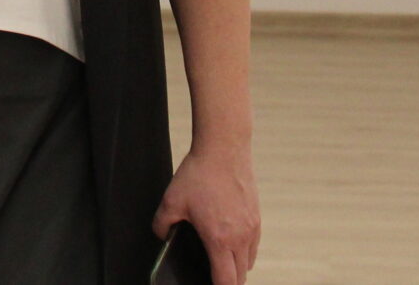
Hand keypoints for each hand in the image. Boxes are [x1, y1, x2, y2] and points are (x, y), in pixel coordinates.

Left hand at [153, 142, 260, 284]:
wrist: (224, 148)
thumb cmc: (199, 173)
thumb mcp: (171, 201)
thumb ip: (162, 225)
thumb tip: (162, 237)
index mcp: (219, 239)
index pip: (226, 281)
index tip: (207, 284)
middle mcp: (241, 237)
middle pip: (240, 277)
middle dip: (227, 282)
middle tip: (211, 277)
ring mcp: (252, 227)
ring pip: (248, 262)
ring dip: (237, 268)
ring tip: (221, 265)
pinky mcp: (257, 216)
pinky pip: (254, 246)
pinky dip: (244, 252)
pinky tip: (231, 245)